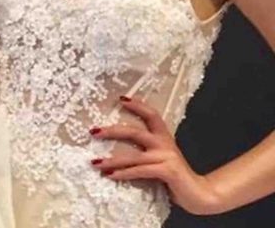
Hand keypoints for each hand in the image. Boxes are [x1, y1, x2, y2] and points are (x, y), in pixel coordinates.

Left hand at [91, 97, 223, 214]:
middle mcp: (165, 144)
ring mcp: (166, 157)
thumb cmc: (176, 177)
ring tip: (95, 162)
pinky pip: (139, 171)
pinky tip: (110, 176)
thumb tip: (117, 148)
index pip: (151, 115)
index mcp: (164, 137)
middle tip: (93, 132)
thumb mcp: (160, 159)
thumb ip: (146, 151)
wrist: (201, 194)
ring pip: (133, 155)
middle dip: (112, 131)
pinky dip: (123, 173)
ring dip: (112, 160)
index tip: (121, 99)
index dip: (137, 105)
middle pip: (135, 132)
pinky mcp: (167, 171)